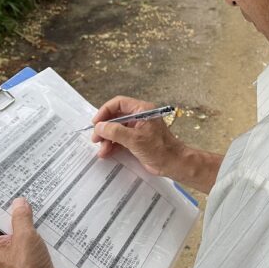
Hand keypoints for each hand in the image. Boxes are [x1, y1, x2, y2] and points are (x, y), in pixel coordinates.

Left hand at [0, 198, 65, 267]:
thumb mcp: (25, 237)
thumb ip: (21, 217)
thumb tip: (18, 202)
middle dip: (4, 208)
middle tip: (15, 190)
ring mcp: (8, 255)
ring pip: (10, 231)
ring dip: (19, 218)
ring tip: (30, 202)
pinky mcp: (21, 260)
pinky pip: (22, 239)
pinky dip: (29, 229)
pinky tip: (41, 220)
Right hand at [91, 96, 222, 193]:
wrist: (173, 163)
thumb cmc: (159, 149)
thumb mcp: (134, 139)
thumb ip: (115, 131)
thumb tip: (99, 126)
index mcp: (142, 110)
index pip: (119, 104)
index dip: (105, 111)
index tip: (96, 122)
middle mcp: (140, 117)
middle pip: (116, 117)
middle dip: (105, 128)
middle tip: (95, 138)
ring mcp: (138, 129)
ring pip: (117, 130)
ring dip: (107, 139)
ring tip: (101, 151)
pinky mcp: (137, 141)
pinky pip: (121, 139)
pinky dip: (113, 145)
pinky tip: (106, 153)